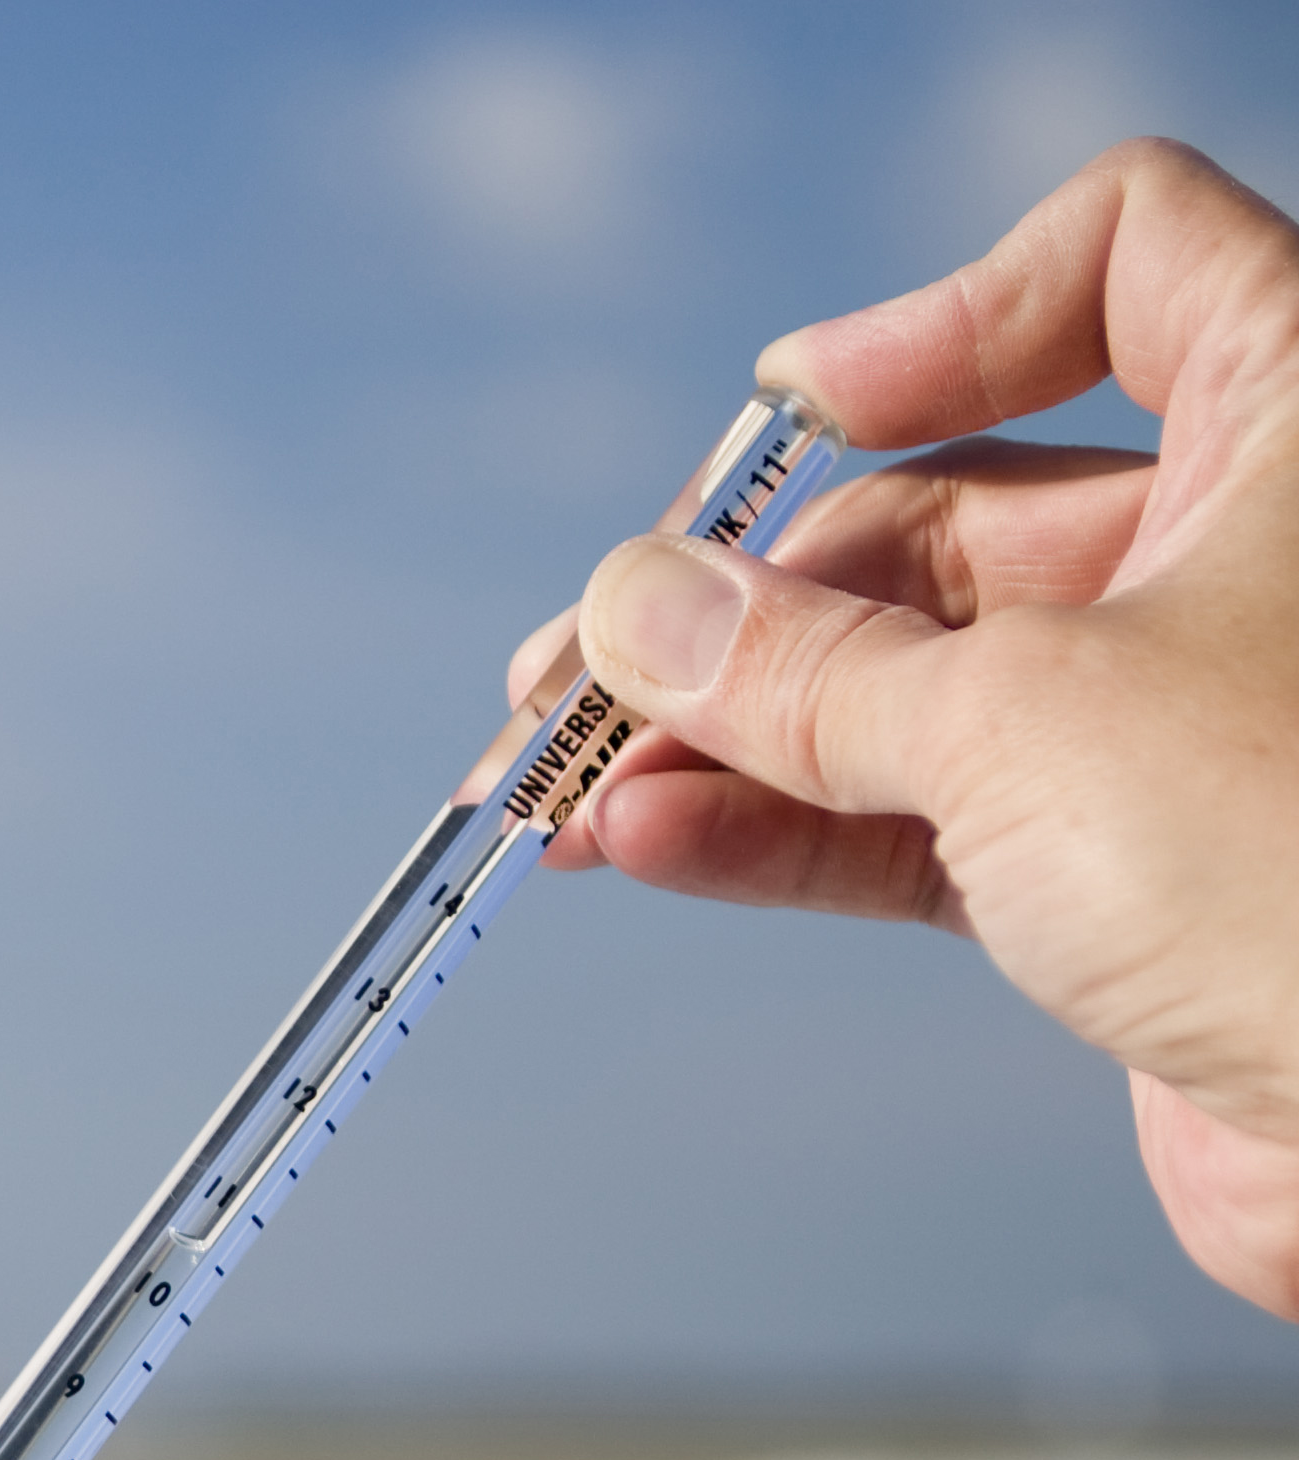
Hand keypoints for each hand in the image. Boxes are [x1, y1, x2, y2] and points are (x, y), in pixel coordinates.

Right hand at [518, 139, 1298, 1317]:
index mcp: (1296, 419)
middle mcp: (1254, 548)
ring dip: (729, 732)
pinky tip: (649, 848)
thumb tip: (635, 611)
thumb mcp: (1019, 721)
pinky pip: (926, 815)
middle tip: (574, 684)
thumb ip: (805, 666)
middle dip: (745, 602)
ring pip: (915, 680)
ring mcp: (1194, 713)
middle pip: (949, 510)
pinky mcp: (1142, 869)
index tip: (795, 412)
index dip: (944, 315)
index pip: (1122, 260)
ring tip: (564, 788)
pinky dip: (786, 828)